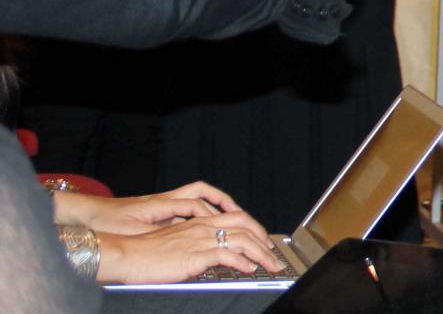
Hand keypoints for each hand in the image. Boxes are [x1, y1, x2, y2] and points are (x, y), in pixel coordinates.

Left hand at [55, 181, 241, 234]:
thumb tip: (181, 239)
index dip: (212, 215)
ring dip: (213, 206)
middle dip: (223, 201)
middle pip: (202, 192)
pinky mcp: (157, 213)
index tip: (225, 226)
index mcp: (161, 203)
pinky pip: (186, 210)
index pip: (196, 204)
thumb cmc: (107, 221)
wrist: (87, 214)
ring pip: (195, 199)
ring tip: (230, 219)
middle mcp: (165, 200)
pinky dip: (200, 216)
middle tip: (240, 214)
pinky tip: (203, 230)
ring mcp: (162, 205)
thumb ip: (158, 234)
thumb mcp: (132, 231)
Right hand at [95, 211, 282, 283]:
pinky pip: (225, 254)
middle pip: (244, 225)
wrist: (124, 254)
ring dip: (260, 253)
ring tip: (270, 265)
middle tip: (274, 256)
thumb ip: (196, 247)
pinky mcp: (193, 254)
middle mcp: (202, 226)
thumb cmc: (144, 253)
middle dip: (264, 240)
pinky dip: (241, 261)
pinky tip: (249, 269)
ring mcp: (199, 239)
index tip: (264, 242)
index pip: (236, 218)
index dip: (254, 229)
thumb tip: (214, 258)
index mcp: (198, 222)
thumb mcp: (176, 245)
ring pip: (240, 239)